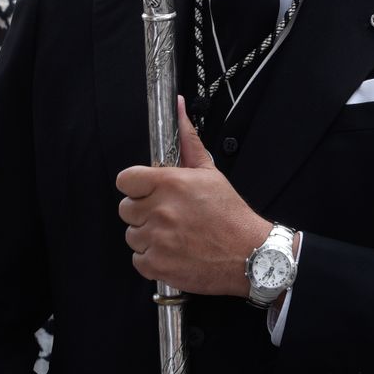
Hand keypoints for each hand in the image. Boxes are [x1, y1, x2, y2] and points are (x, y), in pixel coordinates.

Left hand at [117, 97, 269, 296]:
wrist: (248, 254)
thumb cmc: (230, 214)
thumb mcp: (209, 172)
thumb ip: (187, 141)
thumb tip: (179, 109)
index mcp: (170, 183)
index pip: (125, 180)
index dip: (136, 186)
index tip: (146, 191)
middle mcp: (160, 210)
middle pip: (126, 209)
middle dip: (143, 211)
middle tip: (166, 214)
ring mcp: (157, 239)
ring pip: (132, 235)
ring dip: (148, 236)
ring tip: (173, 234)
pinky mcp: (158, 265)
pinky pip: (138, 260)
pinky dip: (152, 258)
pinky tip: (172, 251)